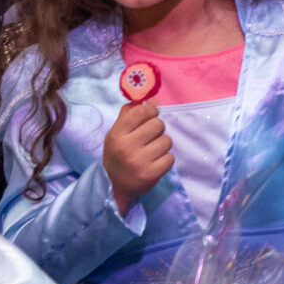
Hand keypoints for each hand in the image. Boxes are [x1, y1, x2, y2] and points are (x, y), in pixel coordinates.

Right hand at [103, 99, 173, 213]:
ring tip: (150, 153)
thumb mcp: (117, 133)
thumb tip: (151, 99)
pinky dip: (165, 160)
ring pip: (166, 141)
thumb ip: (131, 113)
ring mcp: (138, 161)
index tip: (150, 117)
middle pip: (158, 124)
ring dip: (162, 146)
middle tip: (148, 139)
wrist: (113, 185)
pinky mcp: (150, 174)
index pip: (142, 111)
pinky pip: (170, 158)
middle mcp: (126, 147)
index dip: (150, 111)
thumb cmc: (118, 153)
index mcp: (117, 134)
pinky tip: (154, 163)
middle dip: (156, 130)